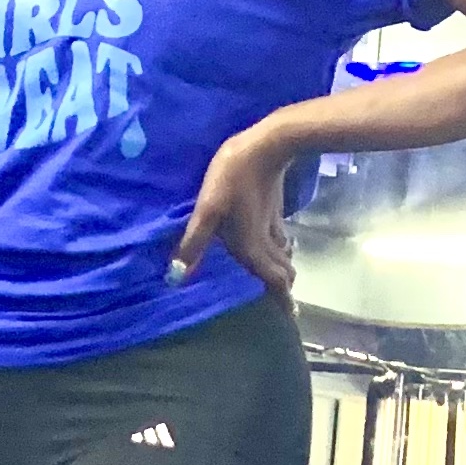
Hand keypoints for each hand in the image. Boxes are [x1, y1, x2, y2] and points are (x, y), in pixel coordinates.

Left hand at [174, 123, 294, 294]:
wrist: (267, 145)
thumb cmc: (234, 177)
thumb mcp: (208, 210)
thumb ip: (194, 244)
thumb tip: (176, 279)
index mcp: (252, 248)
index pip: (275, 283)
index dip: (283, 302)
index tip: (289, 318)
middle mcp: (267, 242)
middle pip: (282, 273)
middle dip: (282, 290)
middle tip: (281, 305)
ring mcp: (273, 224)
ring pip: (283, 255)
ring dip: (281, 270)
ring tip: (276, 281)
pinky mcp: (274, 208)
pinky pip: (279, 238)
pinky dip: (279, 250)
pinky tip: (275, 245)